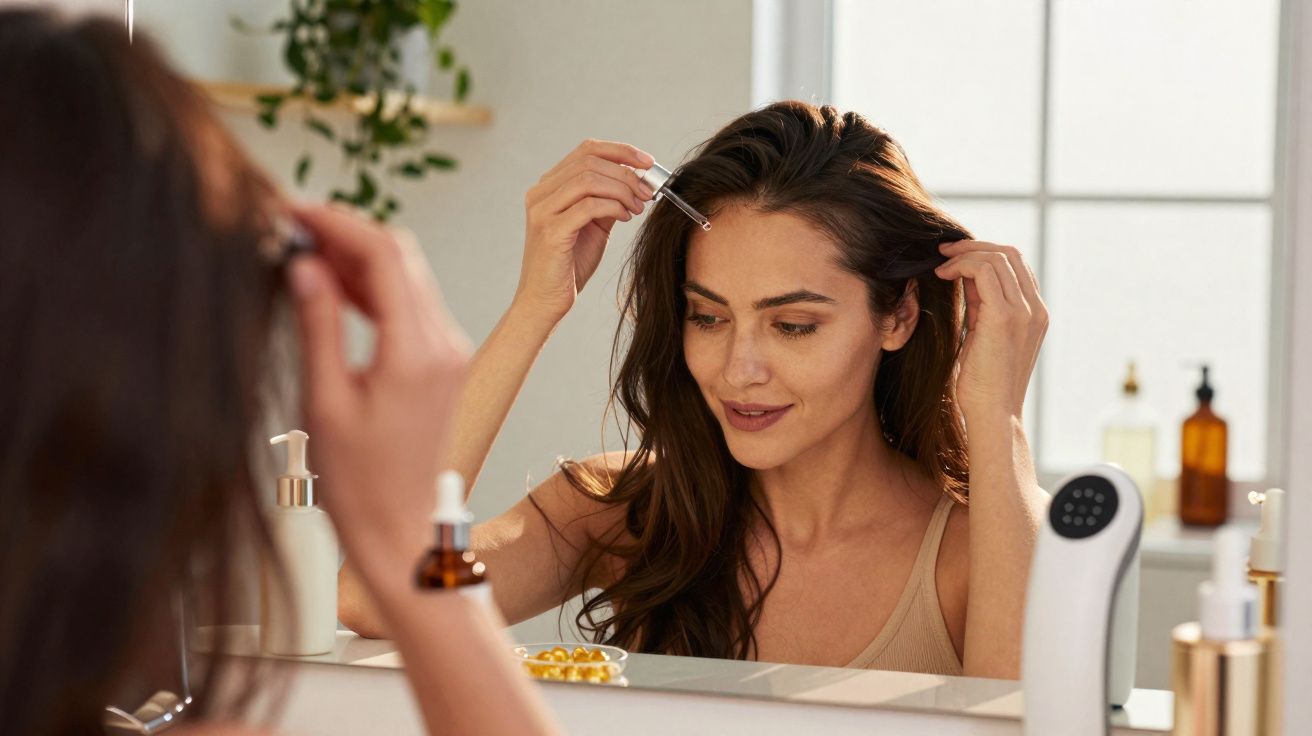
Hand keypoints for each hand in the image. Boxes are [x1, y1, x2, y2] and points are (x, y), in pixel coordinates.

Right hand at [287, 203, 471, 583]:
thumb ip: (318, 326)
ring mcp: (449, 351)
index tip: (292, 212)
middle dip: (347, 232)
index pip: (384, 257)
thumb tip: (305, 265)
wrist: (400, 528)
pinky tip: (332, 285)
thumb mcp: (324, 402)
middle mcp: (443, 343)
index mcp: (415, 353)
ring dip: (359, 256)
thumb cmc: (358, 482)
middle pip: (400, 256)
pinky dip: (373, 284)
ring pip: (407, 275)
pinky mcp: (443, 361)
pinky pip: (410, 303)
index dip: (337, 224)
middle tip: (291, 226)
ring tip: (302, 250)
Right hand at [516, 139, 655, 324]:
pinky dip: (613, 207)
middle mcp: (540, 193)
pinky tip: (626, 217)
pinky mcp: (551, 231)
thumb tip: (638, 180)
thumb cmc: (569, 265)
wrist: (544, 302)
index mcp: (549, 187)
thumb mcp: (593, 225)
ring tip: (639, 207)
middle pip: (590, 161)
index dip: (620, 151)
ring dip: (622, 190)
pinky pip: (588, 206)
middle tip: (648, 191)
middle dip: (626, 173)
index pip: (586, 150)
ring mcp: (542, 211)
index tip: (647, 162)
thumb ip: (608, 200)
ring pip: (589, 180)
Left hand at [934, 240, 1047, 422]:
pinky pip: (984, 271)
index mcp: (1035, 314)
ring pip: (997, 257)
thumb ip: (981, 306)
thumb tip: (966, 277)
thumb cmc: (983, 384)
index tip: (955, 258)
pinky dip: (961, 266)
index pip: (1016, 265)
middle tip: (943, 252)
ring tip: (940, 265)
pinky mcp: (1005, 317)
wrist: (993, 414)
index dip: (985, 254)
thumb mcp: (983, 335)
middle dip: (973, 246)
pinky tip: (943, 276)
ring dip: (964, 254)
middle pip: (1010, 254)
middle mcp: (1036, 309)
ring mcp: (1025, 312)